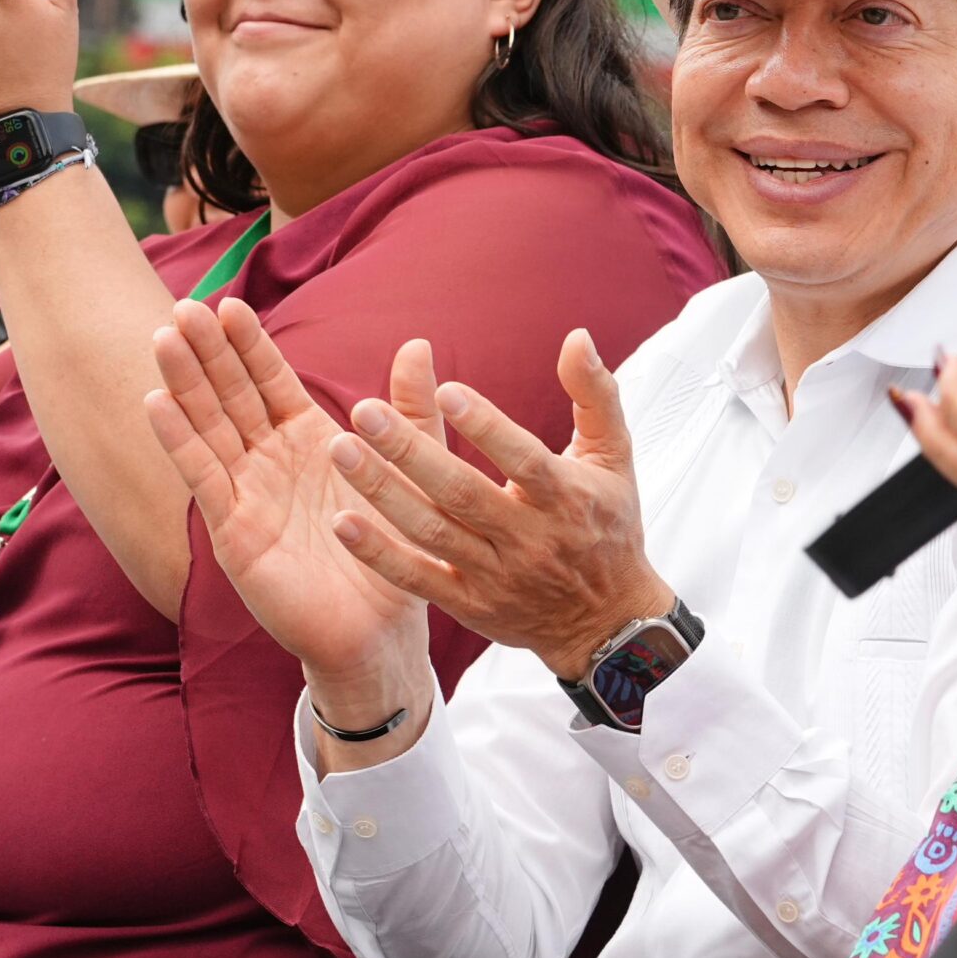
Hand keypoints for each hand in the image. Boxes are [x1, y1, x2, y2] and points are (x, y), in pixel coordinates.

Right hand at [145, 298, 433, 708]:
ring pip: (210, 427)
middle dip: (209, 351)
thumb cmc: (394, 550)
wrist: (380, 628)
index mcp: (308, 440)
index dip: (250, 344)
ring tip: (164, 336)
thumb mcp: (413, 469)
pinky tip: (156, 401)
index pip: (271, 381)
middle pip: (232, 395)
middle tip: (185, 304)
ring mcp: (247, 494)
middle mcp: (270, 462)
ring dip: (185, 383)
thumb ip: (413, 410)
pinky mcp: (234, 531)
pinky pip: (205, 478)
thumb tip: (419, 343)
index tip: (231, 301)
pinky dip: (180, 440)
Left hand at [326, 329, 672, 681]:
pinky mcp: (470, 603)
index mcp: (566, 497)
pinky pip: (418, 579)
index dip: (486, 427)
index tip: (445, 390)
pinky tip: (343, 522)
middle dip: (410, 451)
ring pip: (433, 532)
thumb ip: (595, 393)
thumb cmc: (609, 524)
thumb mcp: (614, 456)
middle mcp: (529, 537)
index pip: (523, 459)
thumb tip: (576, 337)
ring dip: (383, 492)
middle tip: (364, 411)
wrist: (607, 621)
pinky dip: (380, 554)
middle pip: (463, 493)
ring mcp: (496, 574)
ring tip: (342, 450)